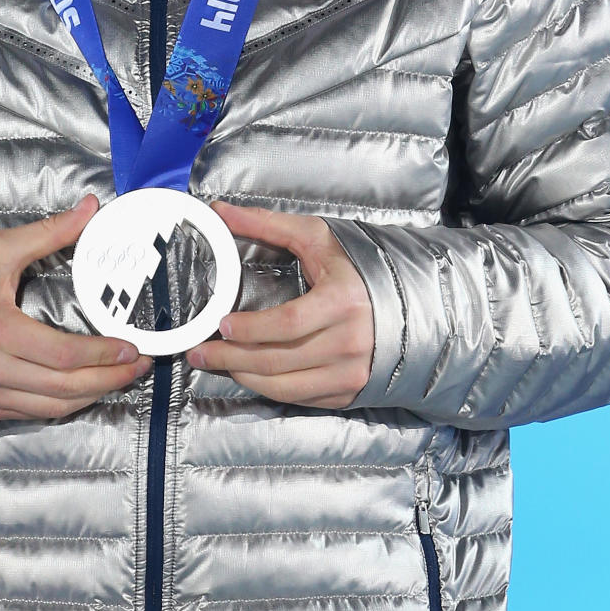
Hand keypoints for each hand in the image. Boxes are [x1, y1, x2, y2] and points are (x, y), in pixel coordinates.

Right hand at [0, 195, 151, 419]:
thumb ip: (49, 233)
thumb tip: (89, 209)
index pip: (63, 355)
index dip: (102, 355)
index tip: (130, 348)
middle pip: (63, 388)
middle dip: (108, 379)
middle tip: (137, 366)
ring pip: (52, 408)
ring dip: (91, 396)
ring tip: (119, 378)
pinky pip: (33, 414)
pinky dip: (64, 404)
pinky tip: (84, 389)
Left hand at [185, 202, 374, 408]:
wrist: (408, 300)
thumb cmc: (359, 266)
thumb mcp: (316, 237)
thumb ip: (267, 224)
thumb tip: (222, 211)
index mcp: (342, 302)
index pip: (287, 324)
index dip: (251, 329)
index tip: (222, 324)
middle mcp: (349, 342)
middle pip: (279, 360)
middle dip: (231, 358)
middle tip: (200, 352)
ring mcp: (351, 372)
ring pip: (286, 387)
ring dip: (245, 378)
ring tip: (218, 363)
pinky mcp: (349, 391)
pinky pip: (302, 399)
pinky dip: (271, 390)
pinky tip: (251, 375)